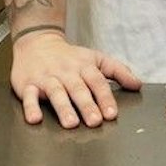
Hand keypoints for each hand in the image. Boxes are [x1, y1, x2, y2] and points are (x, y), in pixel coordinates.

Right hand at [11, 31, 140, 127]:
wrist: (36, 42)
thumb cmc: (70, 57)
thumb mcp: (96, 59)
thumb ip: (118, 71)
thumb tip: (137, 85)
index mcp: (84, 66)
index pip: (97, 82)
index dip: (105, 98)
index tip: (111, 114)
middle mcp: (66, 72)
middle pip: (78, 88)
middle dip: (87, 105)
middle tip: (95, 121)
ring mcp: (46, 78)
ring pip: (56, 92)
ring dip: (64, 108)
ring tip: (71, 123)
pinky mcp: (27, 84)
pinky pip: (28, 96)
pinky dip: (31, 107)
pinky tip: (35, 119)